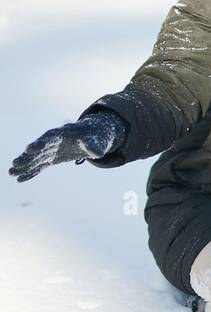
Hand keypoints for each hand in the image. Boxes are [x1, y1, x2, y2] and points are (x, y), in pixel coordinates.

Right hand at [9, 111, 127, 182]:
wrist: (95, 135)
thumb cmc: (97, 136)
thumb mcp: (99, 140)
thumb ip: (95, 146)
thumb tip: (97, 153)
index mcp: (65, 133)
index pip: (50, 137)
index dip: (40, 143)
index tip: (29, 149)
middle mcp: (56, 141)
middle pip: (39, 148)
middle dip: (28, 156)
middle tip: (15, 163)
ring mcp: (53, 150)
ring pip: (37, 158)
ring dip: (25, 165)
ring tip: (11, 172)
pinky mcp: (53, 158)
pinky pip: (40, 166)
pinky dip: (31, 172)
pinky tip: (20, 178)